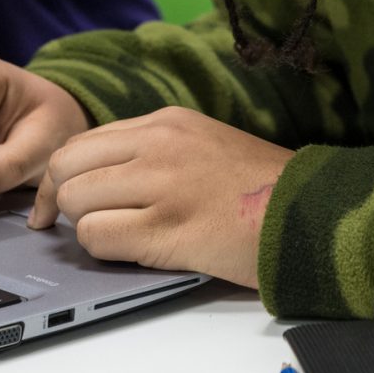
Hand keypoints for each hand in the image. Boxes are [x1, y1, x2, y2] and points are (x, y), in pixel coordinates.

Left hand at [29, 107, 293, 287]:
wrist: (309, 212)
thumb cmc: (260, 188)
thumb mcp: (204, 142)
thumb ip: (154, 148)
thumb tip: (102, 173)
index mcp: (166, 121)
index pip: (83, 140)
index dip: (67, 175)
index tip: (68, 199)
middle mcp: (158, 144)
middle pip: (67, 166)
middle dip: (64, 199)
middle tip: (80, 221)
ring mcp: (161, 184)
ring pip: (75, 201)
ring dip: (85, 225)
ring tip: (119, 234)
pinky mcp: (166, 228)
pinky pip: (97, 237)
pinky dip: (103, 249)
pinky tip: (133, 250)